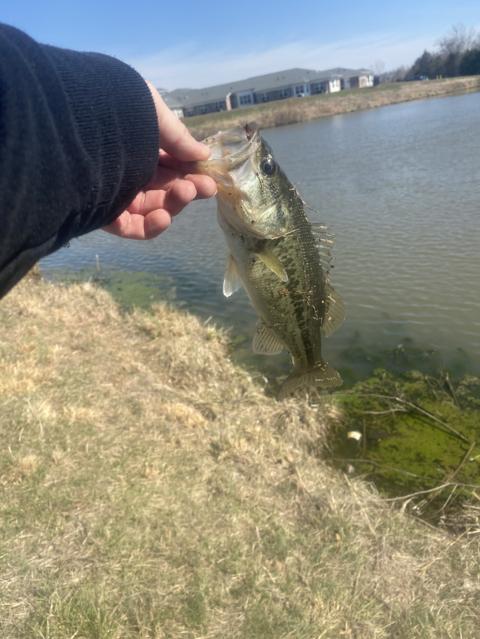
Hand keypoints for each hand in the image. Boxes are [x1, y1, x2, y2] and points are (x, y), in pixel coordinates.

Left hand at [103, 82, 215, 239]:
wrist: (74, 119)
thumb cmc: (115, 109)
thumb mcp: (152, 113)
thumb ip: (179, 137)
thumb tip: (204, 154)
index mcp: (141, 146)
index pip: (172, 166)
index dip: (192, 173)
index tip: (209, 178)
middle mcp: (130, 171)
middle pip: (166, 189)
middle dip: (188, 188)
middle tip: (203, 187)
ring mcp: (118, 194)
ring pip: (154, 209)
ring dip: (174, 205)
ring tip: (185, 193)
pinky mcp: (105, 214)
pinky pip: (132, 228)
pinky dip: (150, 227)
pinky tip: (164, 218)